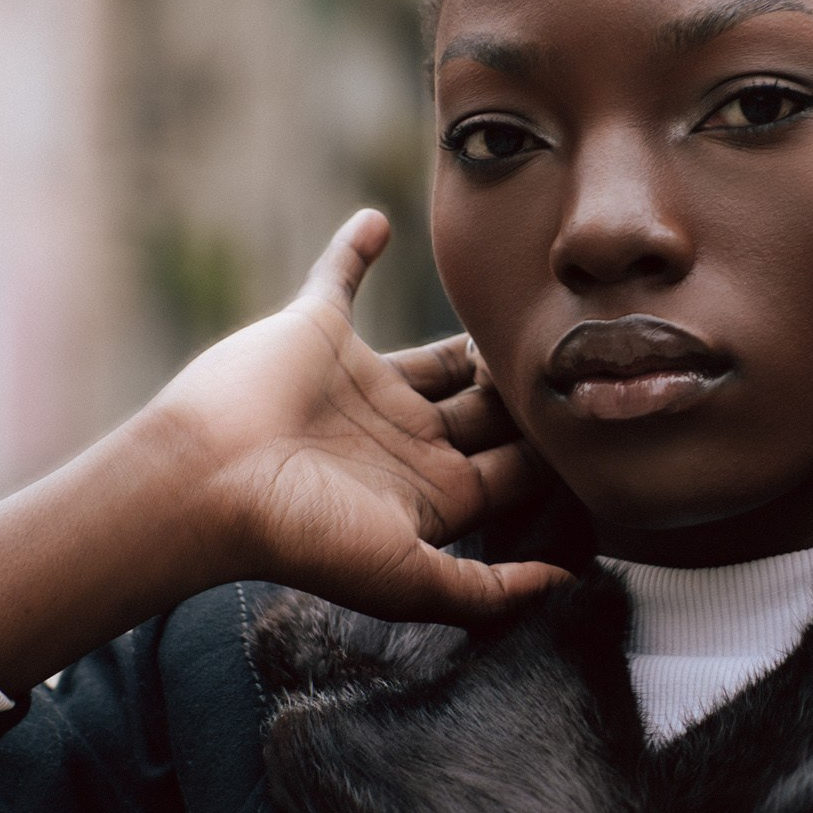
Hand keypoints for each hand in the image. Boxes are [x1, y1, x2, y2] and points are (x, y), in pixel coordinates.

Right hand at [0, 211, 567, 693]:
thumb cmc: (304, 537)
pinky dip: (356, 248)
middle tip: (581, 349)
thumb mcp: (412, 580)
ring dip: (477, 333)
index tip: (604, 415)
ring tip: (522, 302)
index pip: (514, 467)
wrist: (207, 483)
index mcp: (431, 493)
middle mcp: (402, 437)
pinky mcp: (315, 330)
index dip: (556, 447)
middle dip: (529, 388)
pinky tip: (380, 221)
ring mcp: (359, 383)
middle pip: (489, 407)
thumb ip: (490, 590)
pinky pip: (338, 276)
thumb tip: (566, 584)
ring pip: (438, 350)